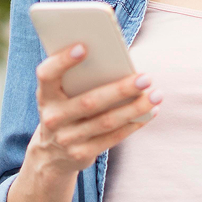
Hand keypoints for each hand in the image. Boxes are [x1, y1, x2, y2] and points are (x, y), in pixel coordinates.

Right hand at [29, 42, 163, 176]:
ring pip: (106, 122)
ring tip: (156, 95)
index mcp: (45, 95)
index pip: (47, 74)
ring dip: (135, 108)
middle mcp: (52, 118)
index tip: (84, 47)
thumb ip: (80, 79)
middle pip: (89, 102)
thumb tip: (119, 63)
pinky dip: (133, 124)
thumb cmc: (66, 109)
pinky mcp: (81, 154)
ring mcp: (66, 139)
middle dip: (120, 89)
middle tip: (146, 78)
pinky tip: (151, 112)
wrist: (51, 154)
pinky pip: (112, 138)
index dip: (62, 61)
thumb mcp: (62, 95)